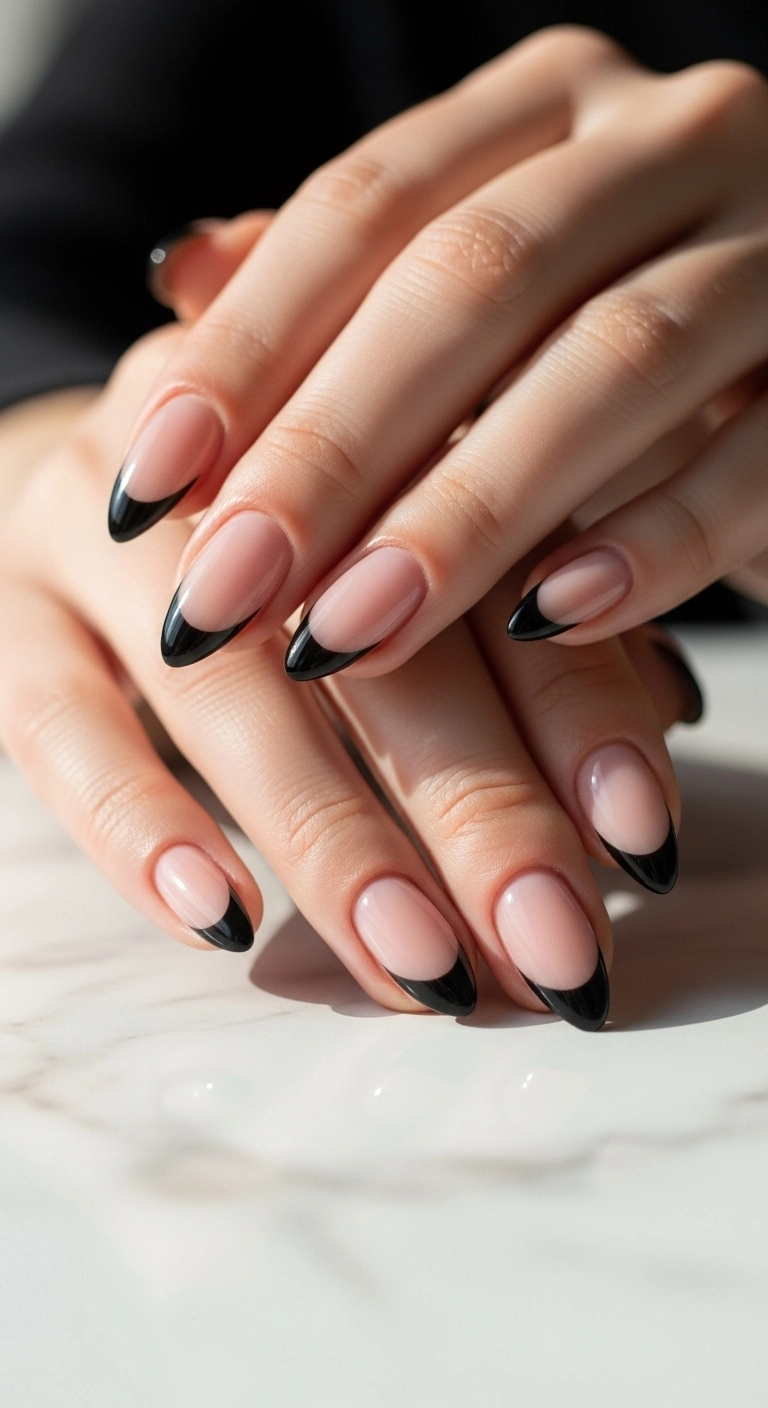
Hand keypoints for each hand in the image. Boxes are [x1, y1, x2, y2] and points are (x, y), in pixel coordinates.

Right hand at [0, 327, 696, 1029]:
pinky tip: (220, 918)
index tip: (641, 844)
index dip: (578, 704)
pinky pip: (57, 721)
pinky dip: (140, 824)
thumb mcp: (409, 547)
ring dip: (333, 836)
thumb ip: (527, 614)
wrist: (83, 478)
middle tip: (557, 946)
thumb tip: (670, 719)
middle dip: (479, 803)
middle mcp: (242, 454)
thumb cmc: (282, 534)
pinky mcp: (3, 601)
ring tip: (420, 967)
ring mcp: (107, 521)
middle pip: (376, 630)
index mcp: (370, 415)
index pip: (498, 564)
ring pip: (227, 683)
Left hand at [106, 27, 767, 676]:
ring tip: (349, 628)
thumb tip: (179, 275)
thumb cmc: (633, 334)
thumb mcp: (491, 290)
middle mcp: (673, 141)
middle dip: (333, 447)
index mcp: (555, 108)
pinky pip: (754, 458)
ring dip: (467, 511)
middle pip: (474, 277)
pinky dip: (652, 544)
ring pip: (612, 363)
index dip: (248, 345)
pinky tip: (547, 618)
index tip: (147, 482)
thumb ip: (355, 280)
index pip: (370, 202)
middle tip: (225, 587)